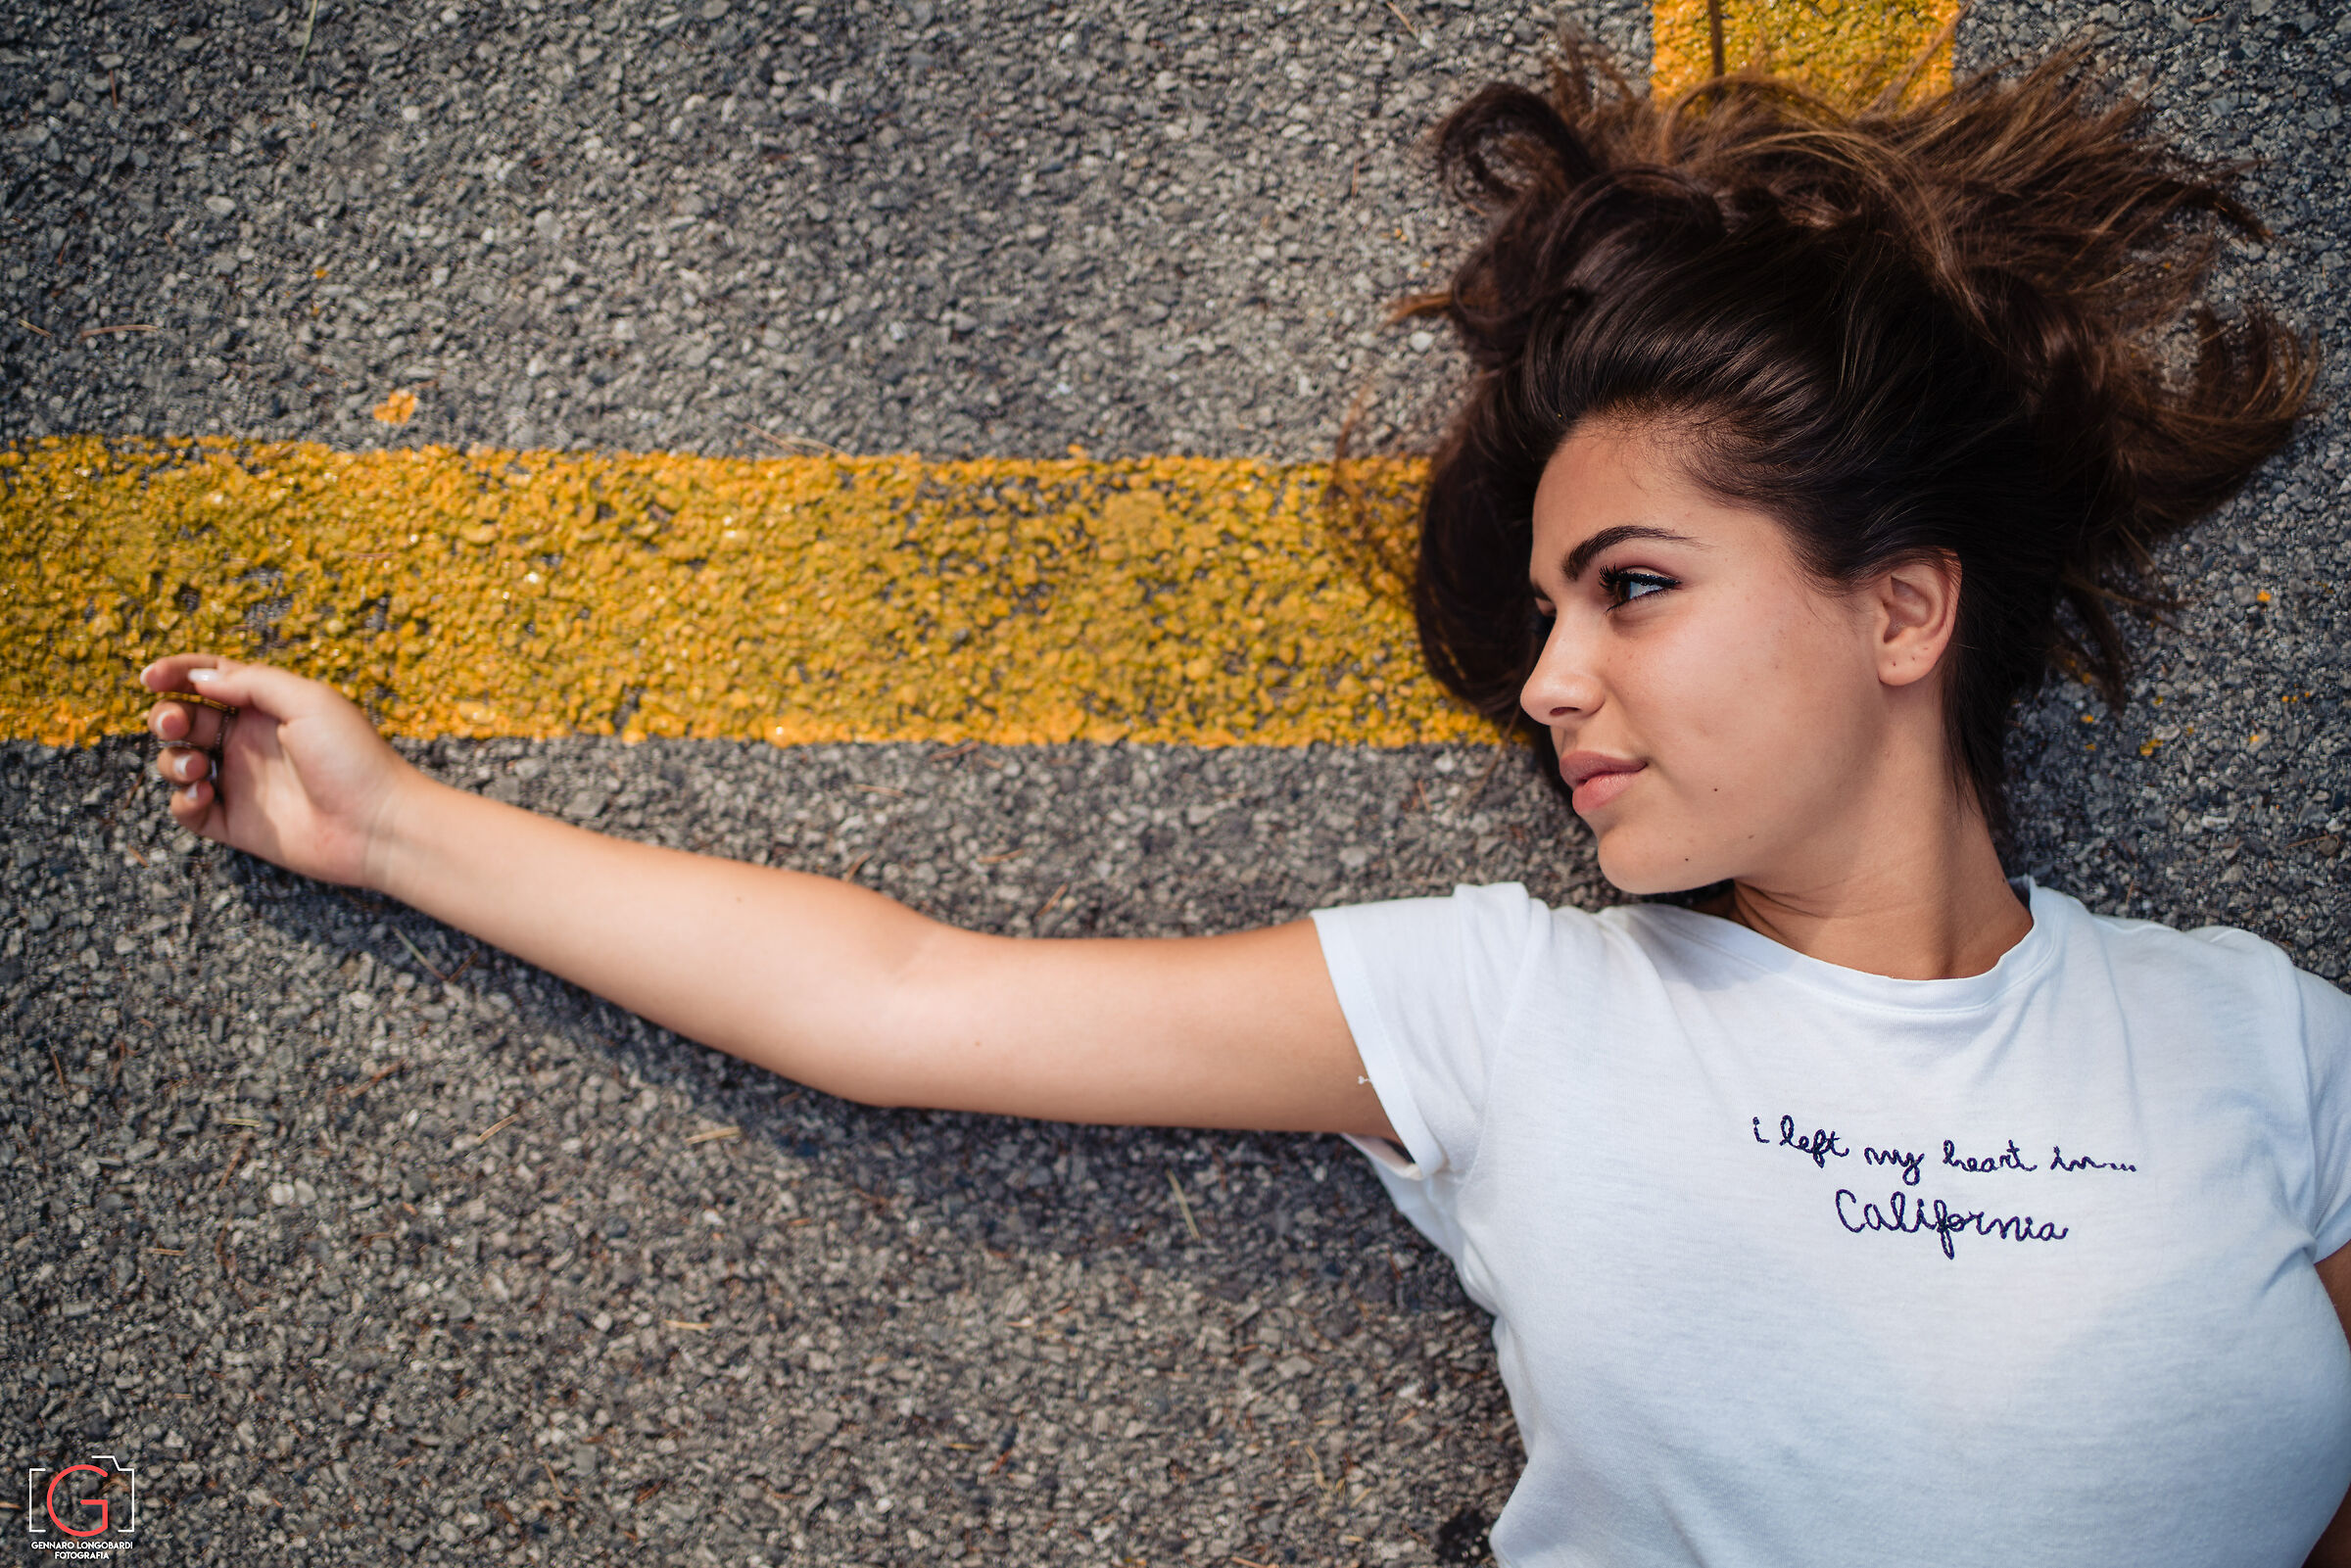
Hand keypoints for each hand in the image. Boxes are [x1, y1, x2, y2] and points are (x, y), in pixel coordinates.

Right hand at [140, 654, 423, 888]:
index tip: (149, 676)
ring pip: (179, 762)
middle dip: (166, 716)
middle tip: (175, 723)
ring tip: (200, 767)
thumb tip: (200, 676)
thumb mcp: (308, 701)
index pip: (210, 680)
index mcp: (268, 708)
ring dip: (174, 759)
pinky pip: (189, 809)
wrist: (379, 824)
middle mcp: (250, 743)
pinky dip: (183, 800)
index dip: (176, 673)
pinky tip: (204, 794)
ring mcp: (242, 783)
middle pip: (185, 719)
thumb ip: (252, 683)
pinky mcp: (236, 823)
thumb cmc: (354, 758)